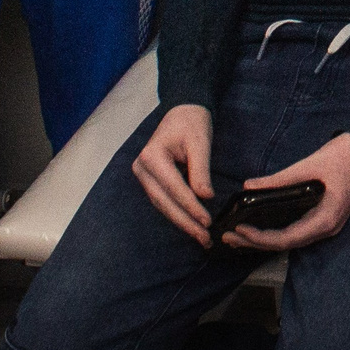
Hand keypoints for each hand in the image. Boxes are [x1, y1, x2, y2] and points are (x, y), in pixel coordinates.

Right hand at [133, 103, 216, 243]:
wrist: (183, 111)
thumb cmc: (192, 123)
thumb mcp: (200, 143)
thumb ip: (201, 171)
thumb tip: (205, 197)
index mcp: (153, 157)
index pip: (174, 188)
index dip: (191, 207)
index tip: (207, 222)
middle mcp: (142, 168)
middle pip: (164, 202)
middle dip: (185, 222)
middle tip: (204, 238)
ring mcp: (143, 175)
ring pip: (162, 205)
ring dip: (181, 222)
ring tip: (200, 237)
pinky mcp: (150, 180)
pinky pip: (163, 201)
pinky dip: (177, 213)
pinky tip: (191, 224)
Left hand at [227, 132, 349, 251]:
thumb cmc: (341, 156)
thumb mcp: (307, 165)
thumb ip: (277, 179)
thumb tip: (248, 186)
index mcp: (325, 219)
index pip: (287, 239)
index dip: (260, 238)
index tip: (239, 230)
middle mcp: (326, 228)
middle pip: (287, 244)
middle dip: (256, 242)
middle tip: (228, 237)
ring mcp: (327, 225)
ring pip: (292, 240)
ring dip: (265, 239)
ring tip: (239, 235)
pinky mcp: (325, 218)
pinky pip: (298, 231)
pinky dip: (277, 231)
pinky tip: (262, 226)